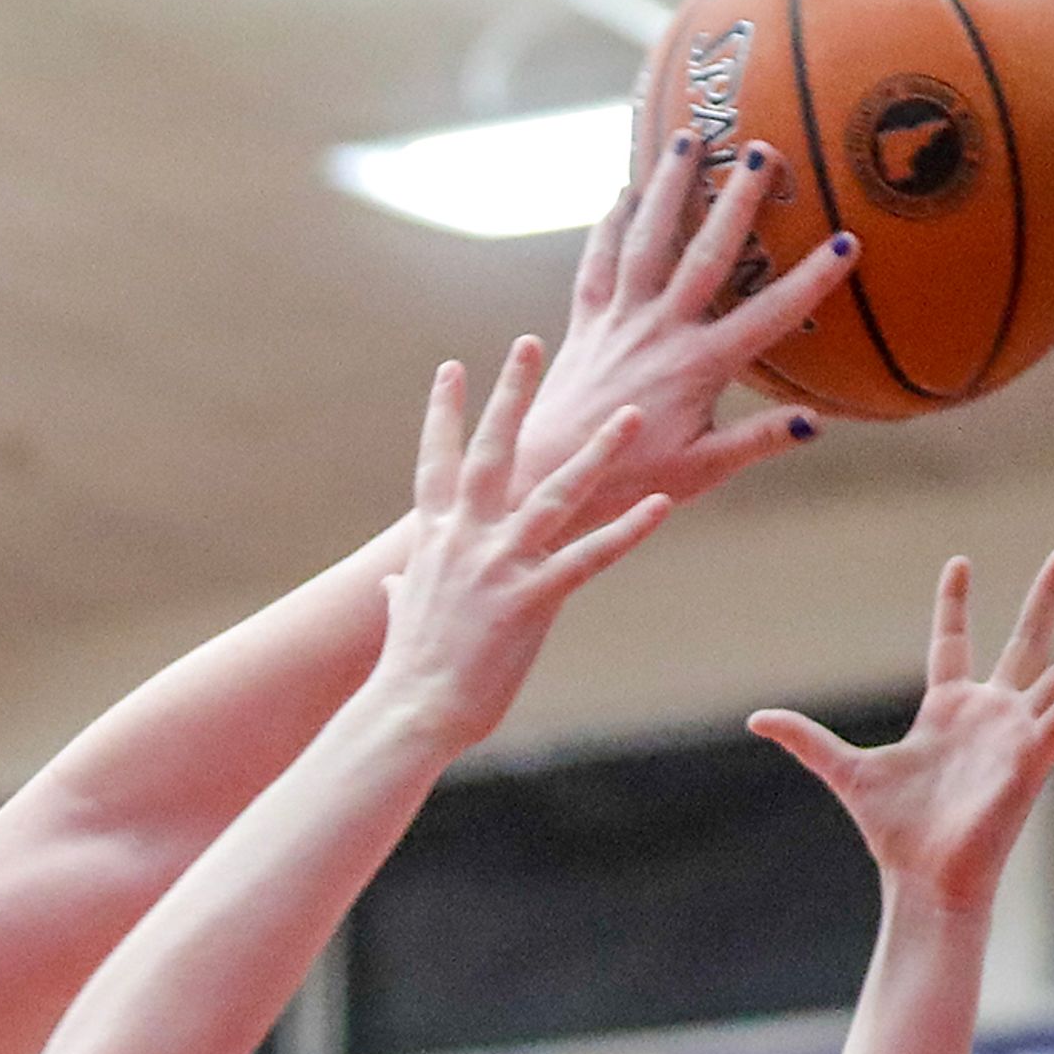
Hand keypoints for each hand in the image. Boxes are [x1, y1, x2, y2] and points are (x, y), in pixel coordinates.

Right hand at [364, 337, 672, 751]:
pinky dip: (628, 532)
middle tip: (529, 343)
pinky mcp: (529, 600)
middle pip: (492, 452)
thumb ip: (402, 592)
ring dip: (596, 452)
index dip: (443, 413)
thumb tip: (390, 585)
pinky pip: (588, 558)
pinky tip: (662, 507)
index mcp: (435, 541)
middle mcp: (465, 540)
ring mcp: (498, 566)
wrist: (408, 711)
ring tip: (628, 415)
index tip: (451, 368)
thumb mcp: (403, 619)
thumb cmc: (406, 673)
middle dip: (512, 395)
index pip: (437, 462)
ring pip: (553, 495)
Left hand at [516, 130, 863, 515]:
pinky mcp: (586, 322)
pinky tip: (624, 192)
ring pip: (644, 242)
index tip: (845, 242)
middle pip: (704, 256)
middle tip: (763, 150)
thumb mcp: (700, 470)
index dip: (808, 282)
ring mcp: (618, 321)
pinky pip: (598, 264)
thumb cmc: (628, 479)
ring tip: (687, 137)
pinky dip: (609, 226)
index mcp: (697, 367)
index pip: (766, 317)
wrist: (542, 477)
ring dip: (667, 188)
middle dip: (736, 203)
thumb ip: (758, 441)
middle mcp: (657, 332)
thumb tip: (818, 421)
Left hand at [754, 549, 1053, 914]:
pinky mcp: (1035, 756)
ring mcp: (1016, 732)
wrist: (923, 875)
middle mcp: (989, 714)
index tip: (960, 562)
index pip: (954, 642)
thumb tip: (756, 718)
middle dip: (1046, 597)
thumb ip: (806, 738)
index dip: (955, 604)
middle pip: (1024, 641)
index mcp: (947, 711)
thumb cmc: (893, 830)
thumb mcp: (844, 769)